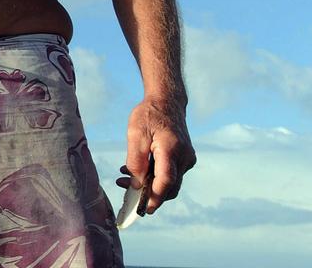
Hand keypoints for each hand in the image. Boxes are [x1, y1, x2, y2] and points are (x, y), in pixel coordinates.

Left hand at [119, 97, 195, 214]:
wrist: (167, 102)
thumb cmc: (148, 115)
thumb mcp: (135, 134)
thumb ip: (136, 160)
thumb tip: (136, 184)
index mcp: (172, 150)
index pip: (166, 181)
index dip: (155, 198)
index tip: (144, 209)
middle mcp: (184, 157)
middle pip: (169, 186)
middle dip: (148, 194)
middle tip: (124, 190)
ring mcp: (186, 159)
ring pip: (169, 182)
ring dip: (150, 185)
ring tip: (124, 179)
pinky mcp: (184, 158)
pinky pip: (170, 174)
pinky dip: (155, 177)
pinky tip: (136, 171)